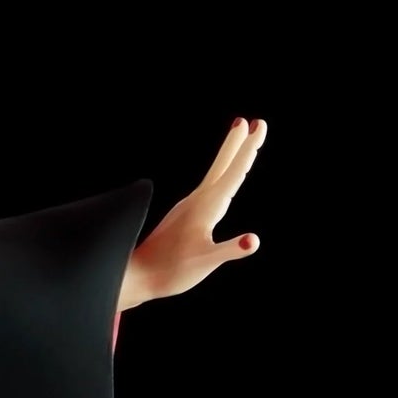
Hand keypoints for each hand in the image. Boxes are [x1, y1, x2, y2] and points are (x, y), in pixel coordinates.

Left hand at [119, 117, 264, 309]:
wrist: (138, 277)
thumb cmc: (171, 271)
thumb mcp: (205, 262)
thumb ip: (229, 250)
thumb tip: (253, 241)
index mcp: (206, 207)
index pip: (234, 173)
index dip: (248, 150)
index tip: (259, 125)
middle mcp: (198, 201)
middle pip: (222, 166)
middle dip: (238, 144)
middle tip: (252, 121)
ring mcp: (190, 207)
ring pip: (215, 175)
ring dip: (230, 157)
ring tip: (240, 141)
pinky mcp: (186, 217)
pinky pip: (210, 189)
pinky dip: (222, 177)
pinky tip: (223, 183)